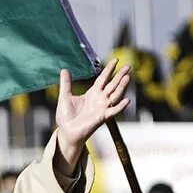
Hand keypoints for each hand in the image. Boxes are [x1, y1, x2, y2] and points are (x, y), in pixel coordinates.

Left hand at [54, 59, 130, 175]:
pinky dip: (120, 106)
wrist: (66, 132)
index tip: (116, 60)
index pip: (103, 78)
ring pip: (115, 95)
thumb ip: (66, 84)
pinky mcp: (102, 117)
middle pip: (112, 84)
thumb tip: (64, 69)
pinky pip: (113, 111)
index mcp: (92, 93)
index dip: (109, 69)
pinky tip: (127, 100)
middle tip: (128, 66)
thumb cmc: (66, 117)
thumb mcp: (65, 97)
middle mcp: (99, 99)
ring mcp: (102, 108)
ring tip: (127, 77)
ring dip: (122, 87)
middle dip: (120, 75)